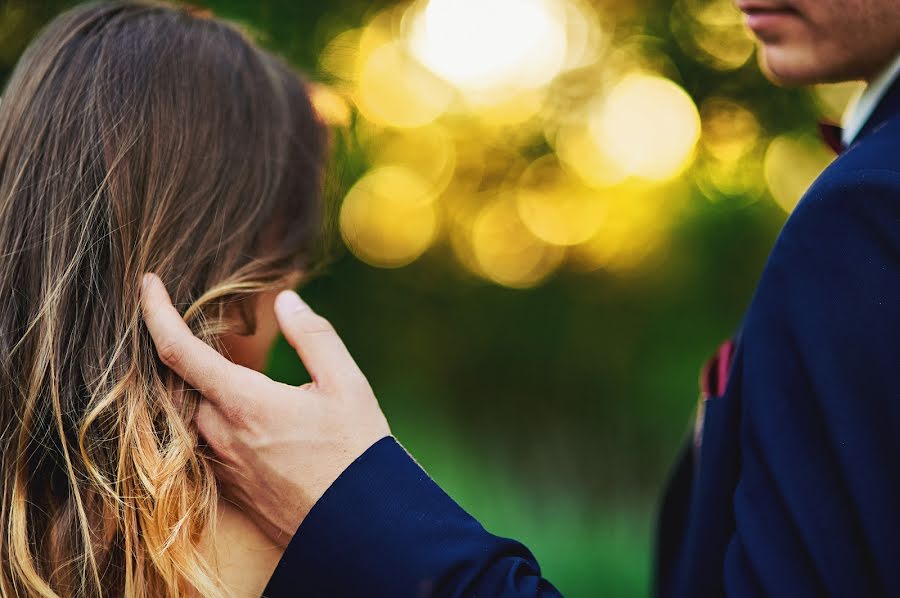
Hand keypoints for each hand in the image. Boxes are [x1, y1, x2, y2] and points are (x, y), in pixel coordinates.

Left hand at [139, 273, 390, 544]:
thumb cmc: (356, 452)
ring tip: (221, 365)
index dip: (156, 311)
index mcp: (245, 403)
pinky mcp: (228, 487)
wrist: (359, 526)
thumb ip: (314, 336)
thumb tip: (286, 301)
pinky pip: (202, 443)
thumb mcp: (347, 385)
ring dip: (196, 386)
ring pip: (188, 413)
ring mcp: (220, 464)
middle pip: (178, 381)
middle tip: (201, 323)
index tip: (148, 284)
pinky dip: (208, 416)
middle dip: (183, 350)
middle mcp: (220, 435)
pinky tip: (237, 410)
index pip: (178, 351)